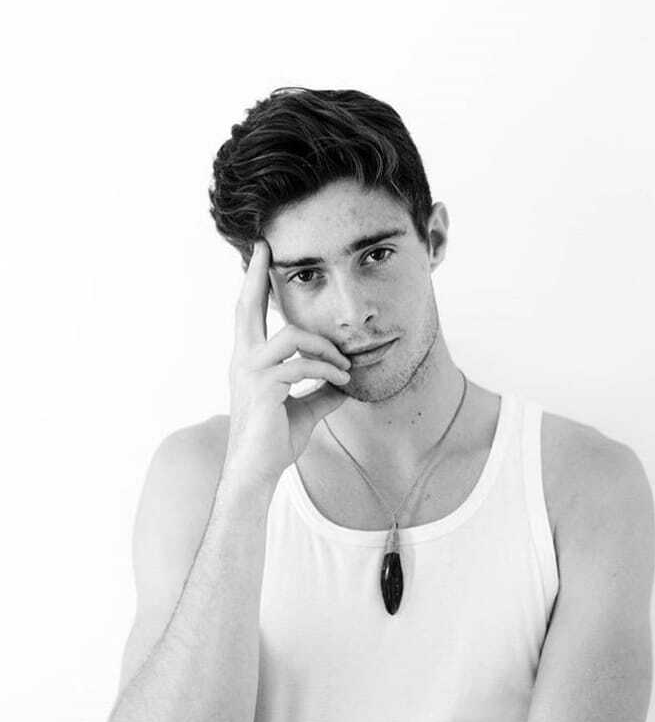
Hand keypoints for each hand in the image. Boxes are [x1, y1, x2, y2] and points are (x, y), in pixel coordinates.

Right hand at [223, 239, 350, 487]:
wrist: (257, 473)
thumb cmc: (275, 441)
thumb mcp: (305, 409)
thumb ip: (321, 390)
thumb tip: (344, 380)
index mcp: (248, 360)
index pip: (248, 314)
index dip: (253, 284)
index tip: (261, 256)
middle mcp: (243, 360)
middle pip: (246, 307)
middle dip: (256, 275)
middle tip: (266, 249)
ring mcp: (250, 372)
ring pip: (293, 336)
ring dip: (326, 348)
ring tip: (345, 366)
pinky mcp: (264, 387)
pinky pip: (304, 365)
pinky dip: (329, 370)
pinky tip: (342, 381)